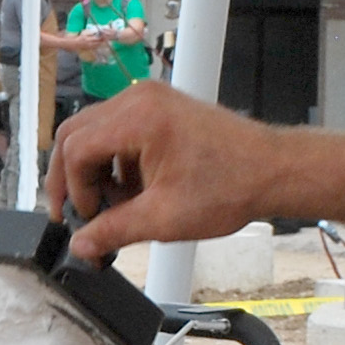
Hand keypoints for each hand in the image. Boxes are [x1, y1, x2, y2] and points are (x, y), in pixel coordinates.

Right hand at [45, 78, 293, 256]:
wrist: (273, 171)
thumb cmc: (231, 186)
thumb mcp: (164, 218)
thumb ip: (113, 231)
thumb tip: (80, 245)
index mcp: (138, 118)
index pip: (76, 149)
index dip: (73, 190)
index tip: (85, 219)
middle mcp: (139, 98)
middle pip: (76, 133)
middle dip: (72, 177)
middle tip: (77, 212)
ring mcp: (150, 99)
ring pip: (95, 130)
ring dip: (94, 169)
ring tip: (113, 205)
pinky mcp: (161, 107)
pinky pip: (118, 129)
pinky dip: (115, 159)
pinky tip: (132, 190)